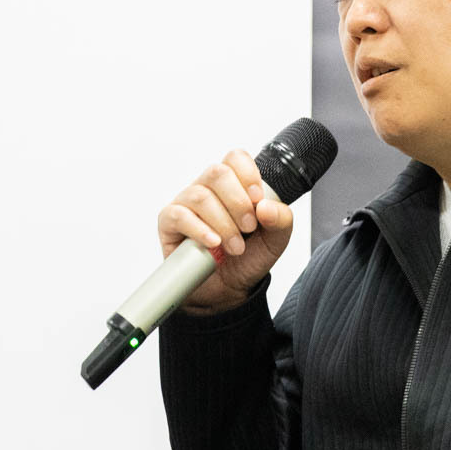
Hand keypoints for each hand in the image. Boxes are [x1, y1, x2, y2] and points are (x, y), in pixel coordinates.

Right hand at [157, 150, 293, 314]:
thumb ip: (281, 219)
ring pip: (200, 196)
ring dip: (223, 223)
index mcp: (234, 184)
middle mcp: (208, 188)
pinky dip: (200, 230)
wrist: (228, 290)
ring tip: (236, 246)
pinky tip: (213, 244)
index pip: (235, 158)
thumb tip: (265, 206)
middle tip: (249, 228)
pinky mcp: (169, 223)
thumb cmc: (248, 257)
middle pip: (217, 172)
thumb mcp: (275, 240)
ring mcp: (186, 203)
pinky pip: (178, 215)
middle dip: (238, 202)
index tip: (258, 200)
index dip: (248, 174)